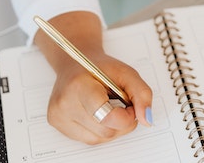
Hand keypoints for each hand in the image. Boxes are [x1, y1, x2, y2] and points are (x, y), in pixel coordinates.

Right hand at [35, 11, 152, 144]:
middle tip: (121, 104)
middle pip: (105, 131)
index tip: (130, 106)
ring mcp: (58, 117)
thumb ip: (142, 94)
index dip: (126, 116)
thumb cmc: (99, 68)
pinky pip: (89, 140)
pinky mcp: (58, 125)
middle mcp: (64, 104)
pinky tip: (98, 114)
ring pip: (98, 139)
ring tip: (108, 107)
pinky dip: (99, 130)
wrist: (74, 63)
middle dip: (121, 122)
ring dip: (111, 127)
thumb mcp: (126, 73)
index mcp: (78, 86)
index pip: (107, 117)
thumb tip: (146, 119)